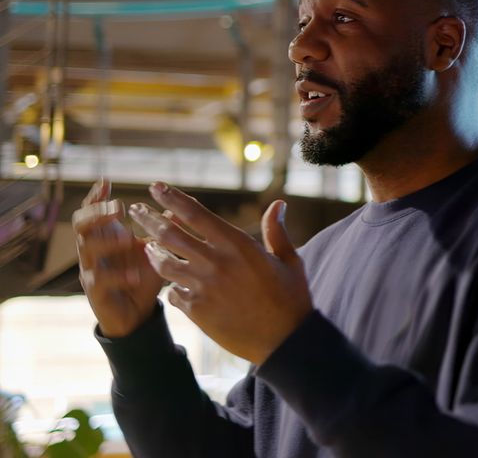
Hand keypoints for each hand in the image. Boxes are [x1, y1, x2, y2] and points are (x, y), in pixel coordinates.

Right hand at [73, 178, 162, 337]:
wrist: (136, 313)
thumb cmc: (143, 275)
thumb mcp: (156, 249)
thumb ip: (164, 228)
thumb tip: (178, 205)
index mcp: (106, 235)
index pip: (92, 210)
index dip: (96, 196)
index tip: (106, 181)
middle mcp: (94, 250)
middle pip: (81, 224)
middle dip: (97, 213)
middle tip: (119, 208)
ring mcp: (92, 270)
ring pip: (86, 250)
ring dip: (107, 241)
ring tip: (128, 239)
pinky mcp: (96, 293)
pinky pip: (99, 281)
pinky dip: (117, 276)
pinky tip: (133, 274)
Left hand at [129, 183, 312, 364]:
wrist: (285, 341)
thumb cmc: (290, 297)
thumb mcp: (289, 260)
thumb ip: (276, 231)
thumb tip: (279, 204)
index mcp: (237, 244)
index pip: (195, 214)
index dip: (172, 198)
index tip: (157, 187)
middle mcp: (215, 262)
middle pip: (170, 234)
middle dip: (149, 219)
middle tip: (135, 210)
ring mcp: (202, 287)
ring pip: (164, 264)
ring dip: (152, 252)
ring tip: (145, 245)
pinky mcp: (196, 310)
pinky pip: (172, 292)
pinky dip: (170, 285)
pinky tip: (170, 282)